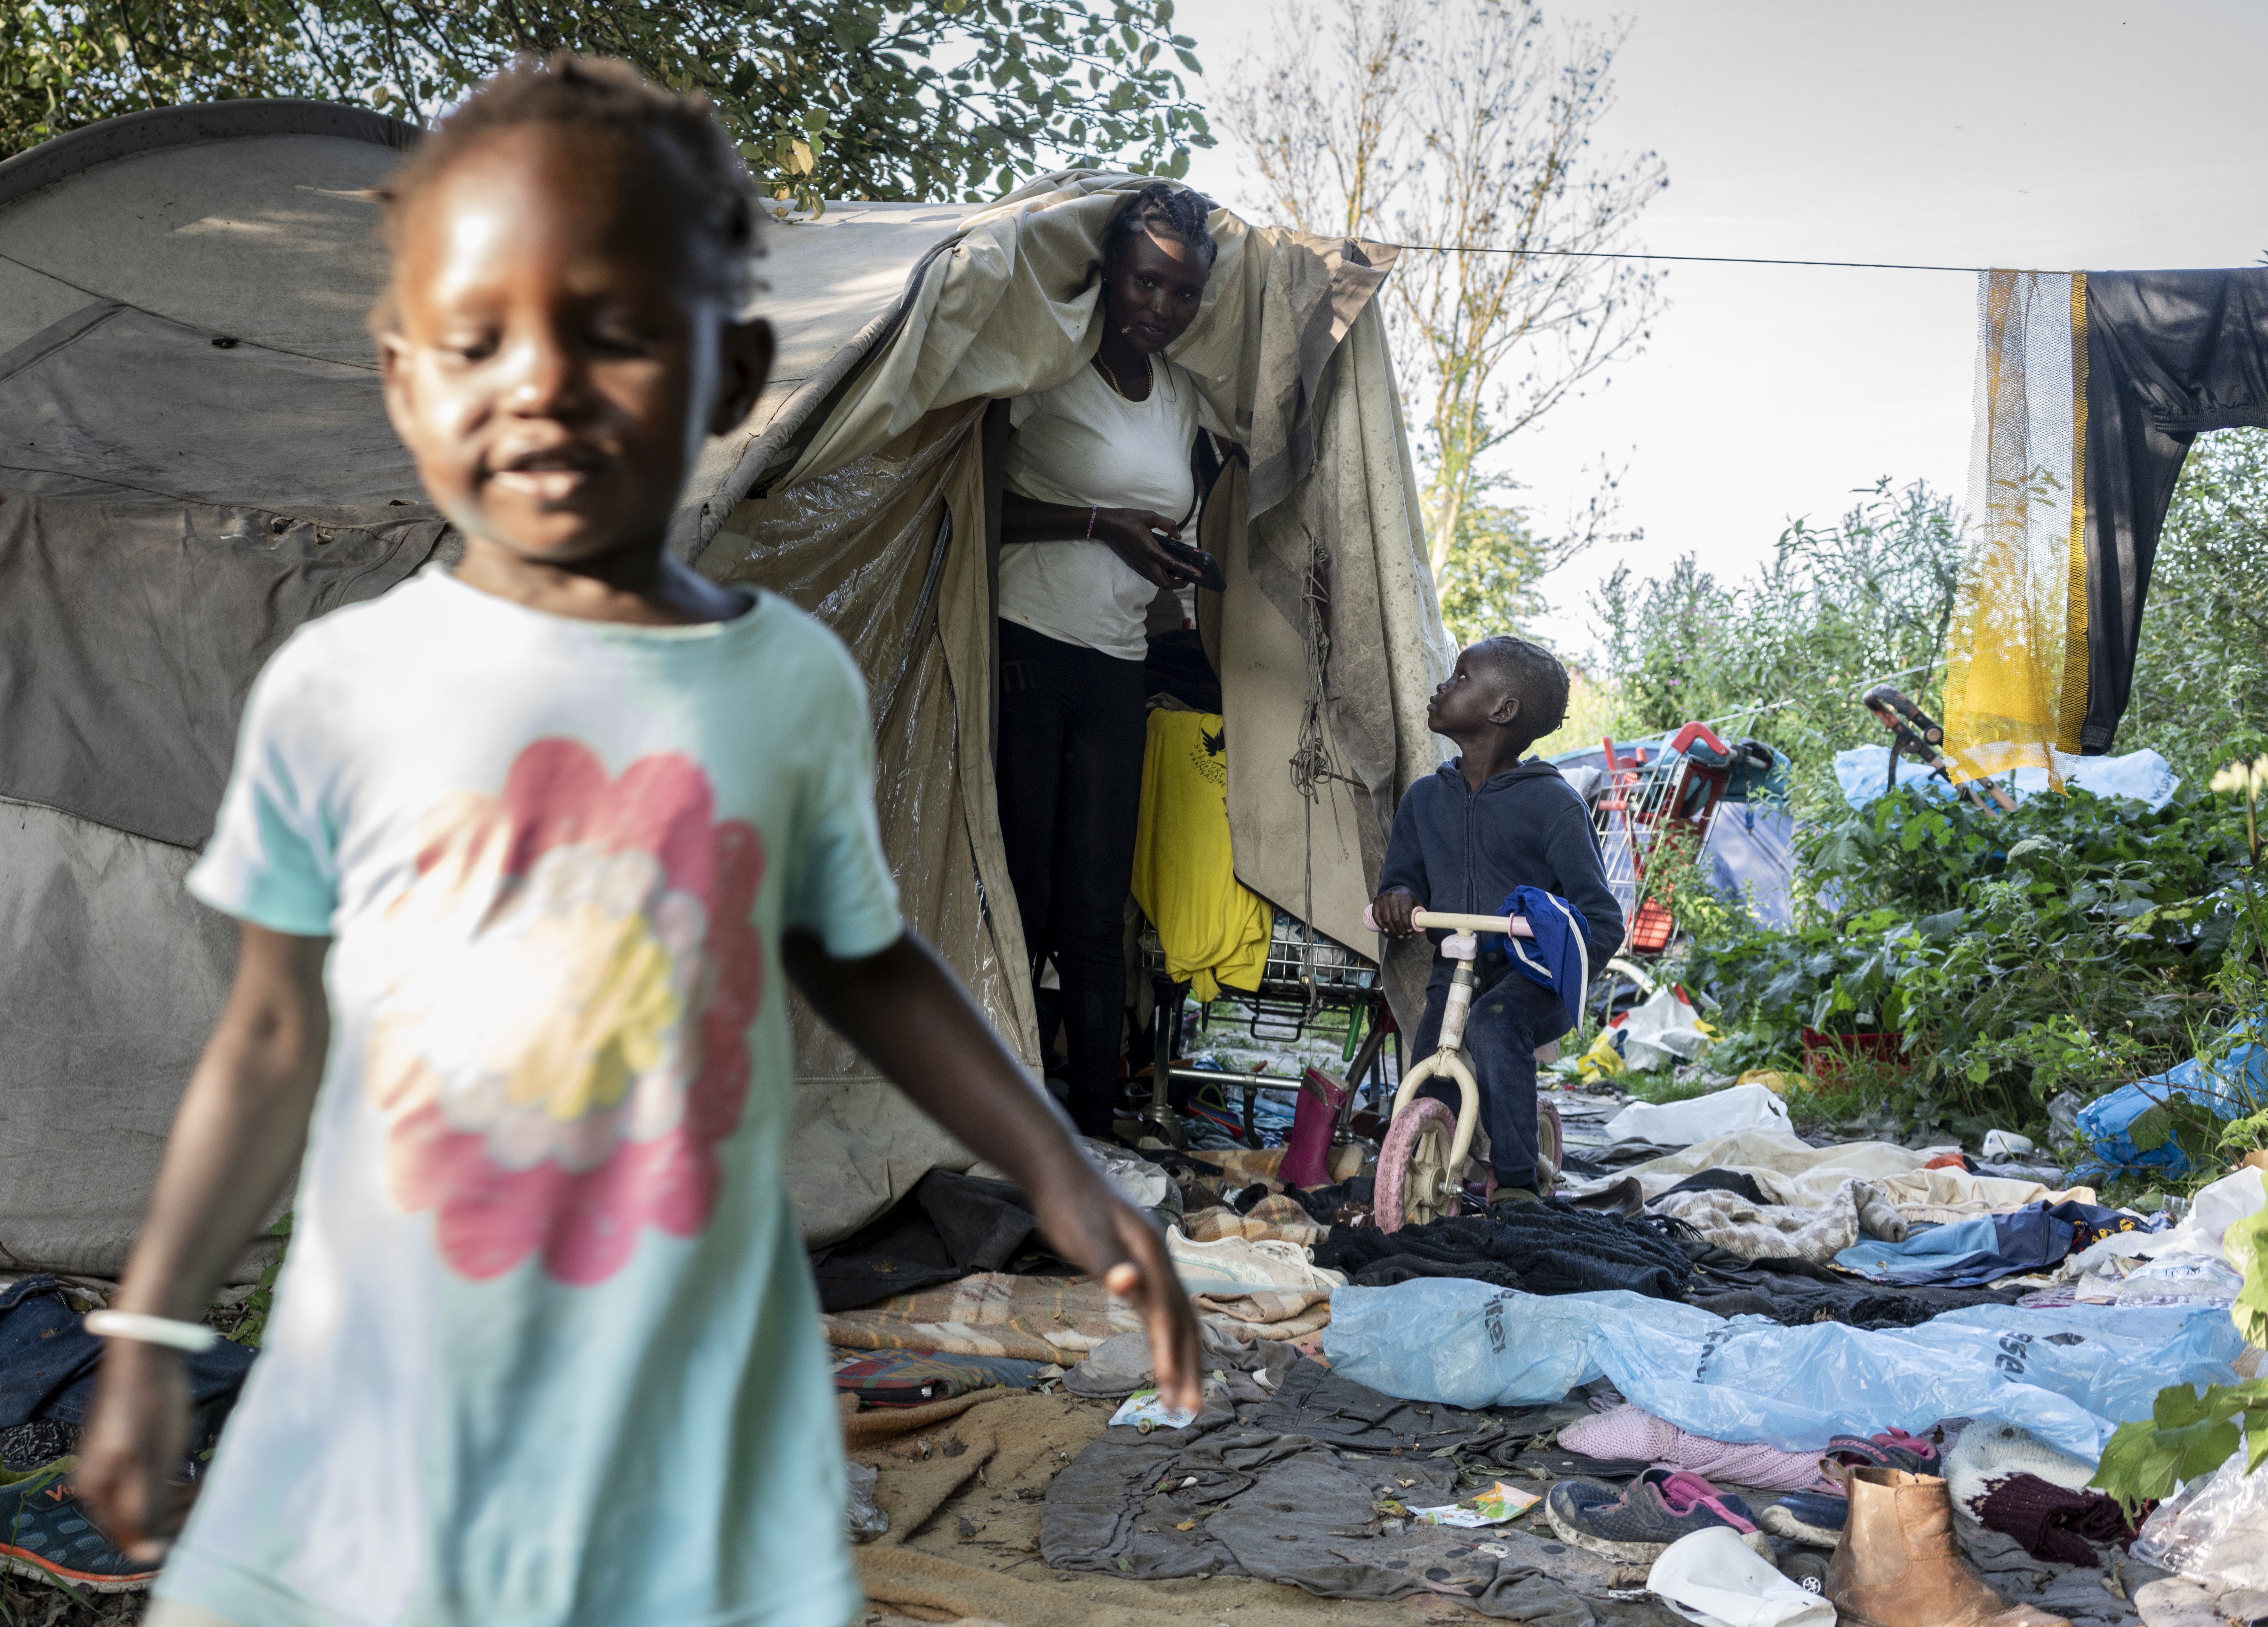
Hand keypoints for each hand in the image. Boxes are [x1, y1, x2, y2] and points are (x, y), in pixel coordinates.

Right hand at [75, 1339, 193, 1563]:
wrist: (149, 1358)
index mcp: (95, 1490)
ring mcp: (115, 1464)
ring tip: (206, 1496)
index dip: (162, 1542)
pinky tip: (196, 1482)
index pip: (128, 1536)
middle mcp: (99, 1482)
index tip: (195, 1534)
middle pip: (137, 1520)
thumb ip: (144, 1509)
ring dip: (177, 1504)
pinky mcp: (133, 1450)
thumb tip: (148, 1554)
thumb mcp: (148, 1464)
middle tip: (204, 1511)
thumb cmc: (148, 1409)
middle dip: (172, 1521)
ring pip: (148, 1501)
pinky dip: (175, 1486)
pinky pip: (153, 1482)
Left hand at [1029, 1171, 1201, 1414]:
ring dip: (1179, 1357)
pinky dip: (1164, 1337)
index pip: (1167, 1313)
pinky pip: (1159, 1309)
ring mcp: (1150, 1264)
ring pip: (1175, 1318)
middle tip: (1189, 1411)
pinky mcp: (1137, 1266)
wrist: (1059, 1171)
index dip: (1170, 1353)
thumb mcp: (1086, 1233)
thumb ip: (1109, 1261)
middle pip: (1182, 1321)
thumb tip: (1129, 1284)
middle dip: (1187, 1366)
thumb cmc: (1071, 1202)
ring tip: (1178, 1395)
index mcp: (1152, 1257)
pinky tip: (1160, 1353)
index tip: (1169, 1390)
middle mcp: (1159, 1262)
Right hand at [1093, 509, 1203, 590]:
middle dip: (1179, 584)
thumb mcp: (1149, 516)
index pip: (1173, 564)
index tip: (1198, 573)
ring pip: (1156, 582)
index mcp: (1150, 549)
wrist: (1105, 525)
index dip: (1187, 570)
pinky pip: (1149, 576)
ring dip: (1169, 581)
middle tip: (1189, 577)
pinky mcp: (1134, 565)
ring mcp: (1138, 565)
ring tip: (1179, 575)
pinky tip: (1165, 568)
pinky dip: (1159, 576)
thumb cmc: (1127, 519)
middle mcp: (1145, 562)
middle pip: (1164, 583)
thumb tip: (1178, 536)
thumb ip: (1167, 524)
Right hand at [1373, 887, 1421, 938]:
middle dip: (1400, 929)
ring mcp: (1383, 898)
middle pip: (1396, 918)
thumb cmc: (1408, 900)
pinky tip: (1387, 930)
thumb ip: (1420, 917)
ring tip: (1398, 935)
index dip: (1407, 924)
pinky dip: (1381, 925)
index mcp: (1405, 896)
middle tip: (1404, 935)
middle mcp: (1393, 896)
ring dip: (1393, 930)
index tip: (1410, 931)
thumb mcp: (1416, 905)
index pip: (1405, 913)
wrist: (1397, 891)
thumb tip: (1421, 933)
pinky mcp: (1376, 901)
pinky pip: (1376, 916)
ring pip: (1387, 919)